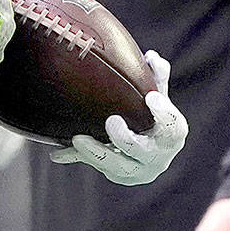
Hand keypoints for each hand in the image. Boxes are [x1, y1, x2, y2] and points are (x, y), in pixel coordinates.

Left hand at [49, 50, 186, 184]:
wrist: (149, 152)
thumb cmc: (151, 116)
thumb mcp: (156, 97)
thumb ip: (155, 78)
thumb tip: (151, 57)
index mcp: (170, 135)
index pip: (172, 126)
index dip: (163, 113)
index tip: (150, 97)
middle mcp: (156, 156)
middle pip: (142, 151)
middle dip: (125, 138)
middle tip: (111, 121)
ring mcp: (135, 168)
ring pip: (116, 165)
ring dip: (96, 152)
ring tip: (77, 138)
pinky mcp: (115, 173)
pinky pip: (92, 165)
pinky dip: (74, 157)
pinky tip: (57, 155)